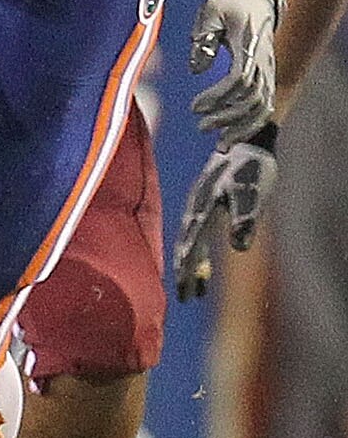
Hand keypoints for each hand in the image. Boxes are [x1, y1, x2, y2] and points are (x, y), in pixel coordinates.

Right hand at [175, 131, 277, 298]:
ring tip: (196, 287)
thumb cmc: (252, 167)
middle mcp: (194, 209)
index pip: (191, 246)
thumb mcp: (252, 193)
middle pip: (185, 247)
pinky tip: (204, 262)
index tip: (186, 292)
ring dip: (191, 265)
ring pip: (188, 241)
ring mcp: (197, 205)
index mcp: (202, 209)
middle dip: (185, 273)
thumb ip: (244, 219)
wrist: (247, 140)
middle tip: (185, 297)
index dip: (188, 270)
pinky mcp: (205, 203)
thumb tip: (239, 248)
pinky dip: (196, 251)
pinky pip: (194, 233)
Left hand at [188, 0, 281, 138]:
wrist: (257, 0)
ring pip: (262, 108)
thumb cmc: (229, 5)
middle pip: (252, 98)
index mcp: (250, 46)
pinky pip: (263, 108)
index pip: (241, 78)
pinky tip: (230, 141)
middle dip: (227, 117)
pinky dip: (250, 126)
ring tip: (218, 145)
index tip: (195, 107)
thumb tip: (197, 70)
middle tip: (201, 126)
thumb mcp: (211, 10)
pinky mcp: (265, 79)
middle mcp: (264, 62)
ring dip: (241, 128)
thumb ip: (202, 37)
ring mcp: (268, 72)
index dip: (219, 96)